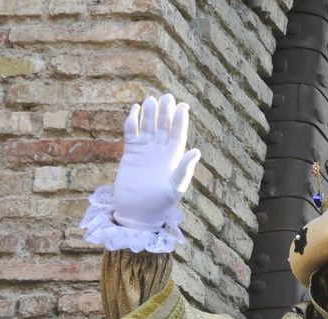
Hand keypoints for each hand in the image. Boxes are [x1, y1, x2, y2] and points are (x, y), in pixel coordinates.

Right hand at [111, 93, 200, 229]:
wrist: (137, 211)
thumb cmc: (159, 203)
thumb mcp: (175, 187)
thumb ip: (184, 169)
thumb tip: (197, 151)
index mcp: (174, 158)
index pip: (178, 134)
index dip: (180, 120)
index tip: (183, 106)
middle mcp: (160, 151)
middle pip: (163, 126)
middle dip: (166, 112)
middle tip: (167, 97)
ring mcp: (145, 151)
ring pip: (148, 126)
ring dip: (150, 113)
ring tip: (151, 99)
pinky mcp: (130, 152)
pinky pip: (132, 132)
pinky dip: (133, 121)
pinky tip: (135, 109)